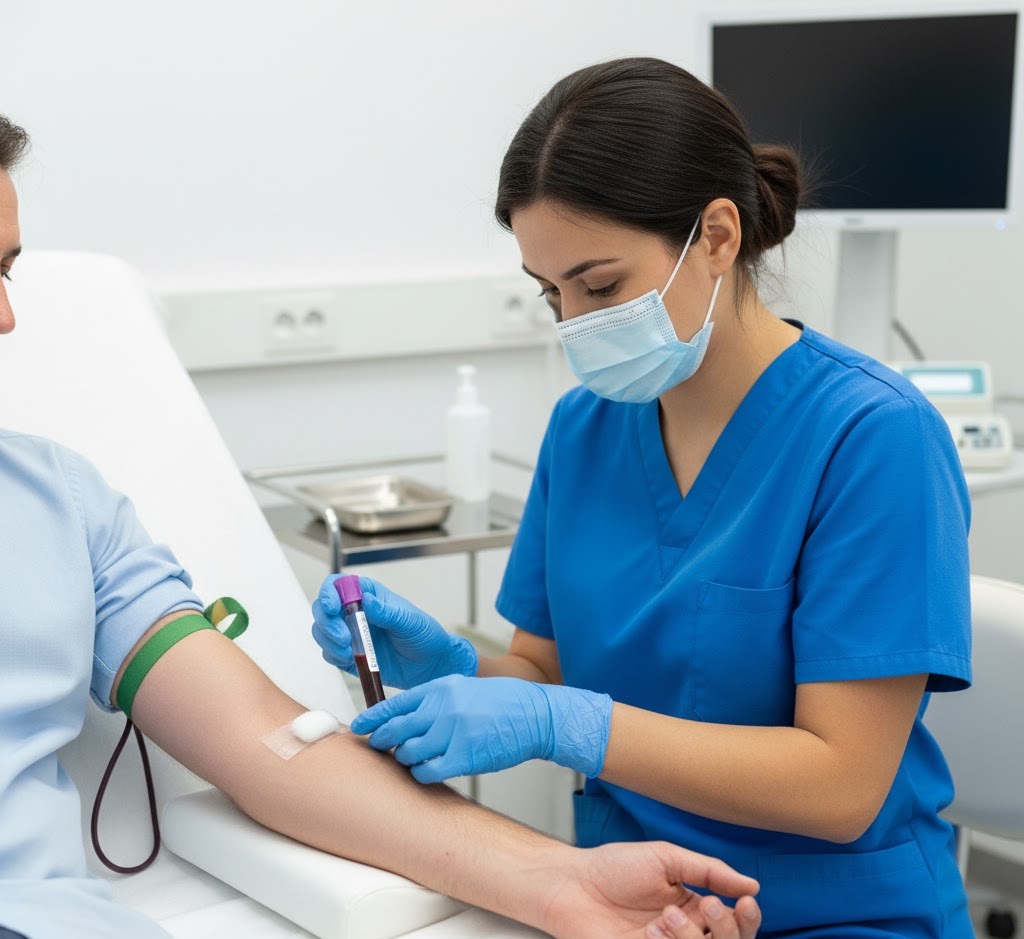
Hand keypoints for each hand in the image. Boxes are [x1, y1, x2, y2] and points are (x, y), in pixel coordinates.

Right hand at [311, 575, 476, 689]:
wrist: (430, 665)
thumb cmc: (424, 635)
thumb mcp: (410, 621)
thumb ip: (387, 612)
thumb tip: (367, 600)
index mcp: (369, 595)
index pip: (338, 585)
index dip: (329, 592)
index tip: (333, 607)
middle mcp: (355, 612)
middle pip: (323, 608)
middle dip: (326, 622)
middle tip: (343, 636)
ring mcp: (350, 634)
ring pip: (322, 631)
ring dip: (328, 640)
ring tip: (348, 650)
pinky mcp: (349, 656)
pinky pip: (329, 654)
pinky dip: (334, 656)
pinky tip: (350, 658)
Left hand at [350, 674, 611, 781]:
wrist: (535, 715)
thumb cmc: (503, 701)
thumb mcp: (464, 687)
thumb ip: (435, 699)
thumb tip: (405, 715)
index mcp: (440, 688)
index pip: (394, 704)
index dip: (372, 719)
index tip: (358, 728)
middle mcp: (442, 708)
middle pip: (395, 730)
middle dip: (382, 742)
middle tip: (379, 748)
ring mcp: (452, 733)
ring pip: (407, 753)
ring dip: (404, 758)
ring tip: (410, 759)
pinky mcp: (463, 758)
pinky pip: (427, 771)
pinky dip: (421, 773)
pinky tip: (427, 771)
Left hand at [542, 840, 760, 938]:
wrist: (573, 885)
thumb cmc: (614, 867)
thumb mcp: (666, 858)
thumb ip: (709, 870)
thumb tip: (751, 885)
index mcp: (695, 906)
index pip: (737, 923)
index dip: (748, 918)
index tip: (746, 902)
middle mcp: (686, 932)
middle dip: (725, 928)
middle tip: (707, 907)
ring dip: (692, 938)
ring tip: (666, 916)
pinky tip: (649, 932)